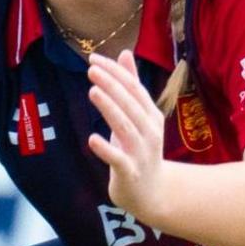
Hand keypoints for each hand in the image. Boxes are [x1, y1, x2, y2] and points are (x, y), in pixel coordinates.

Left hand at [87, 50, 168, 224]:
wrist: (152, 193)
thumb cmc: (140, 148)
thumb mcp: (138, 116)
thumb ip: (131, 85)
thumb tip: (124, 52)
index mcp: (151, 115)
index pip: (134, 88)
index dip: (115, 72)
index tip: (94, 59)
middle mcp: (149, 131)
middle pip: (130, 105)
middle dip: (112, 85)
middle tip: (92, 69)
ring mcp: (141, 153)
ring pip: (125, 127)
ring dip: (109, 109)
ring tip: (92, 92)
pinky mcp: (130, 173)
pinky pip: (118, 159)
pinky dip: (106, 149)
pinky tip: (92, 139)